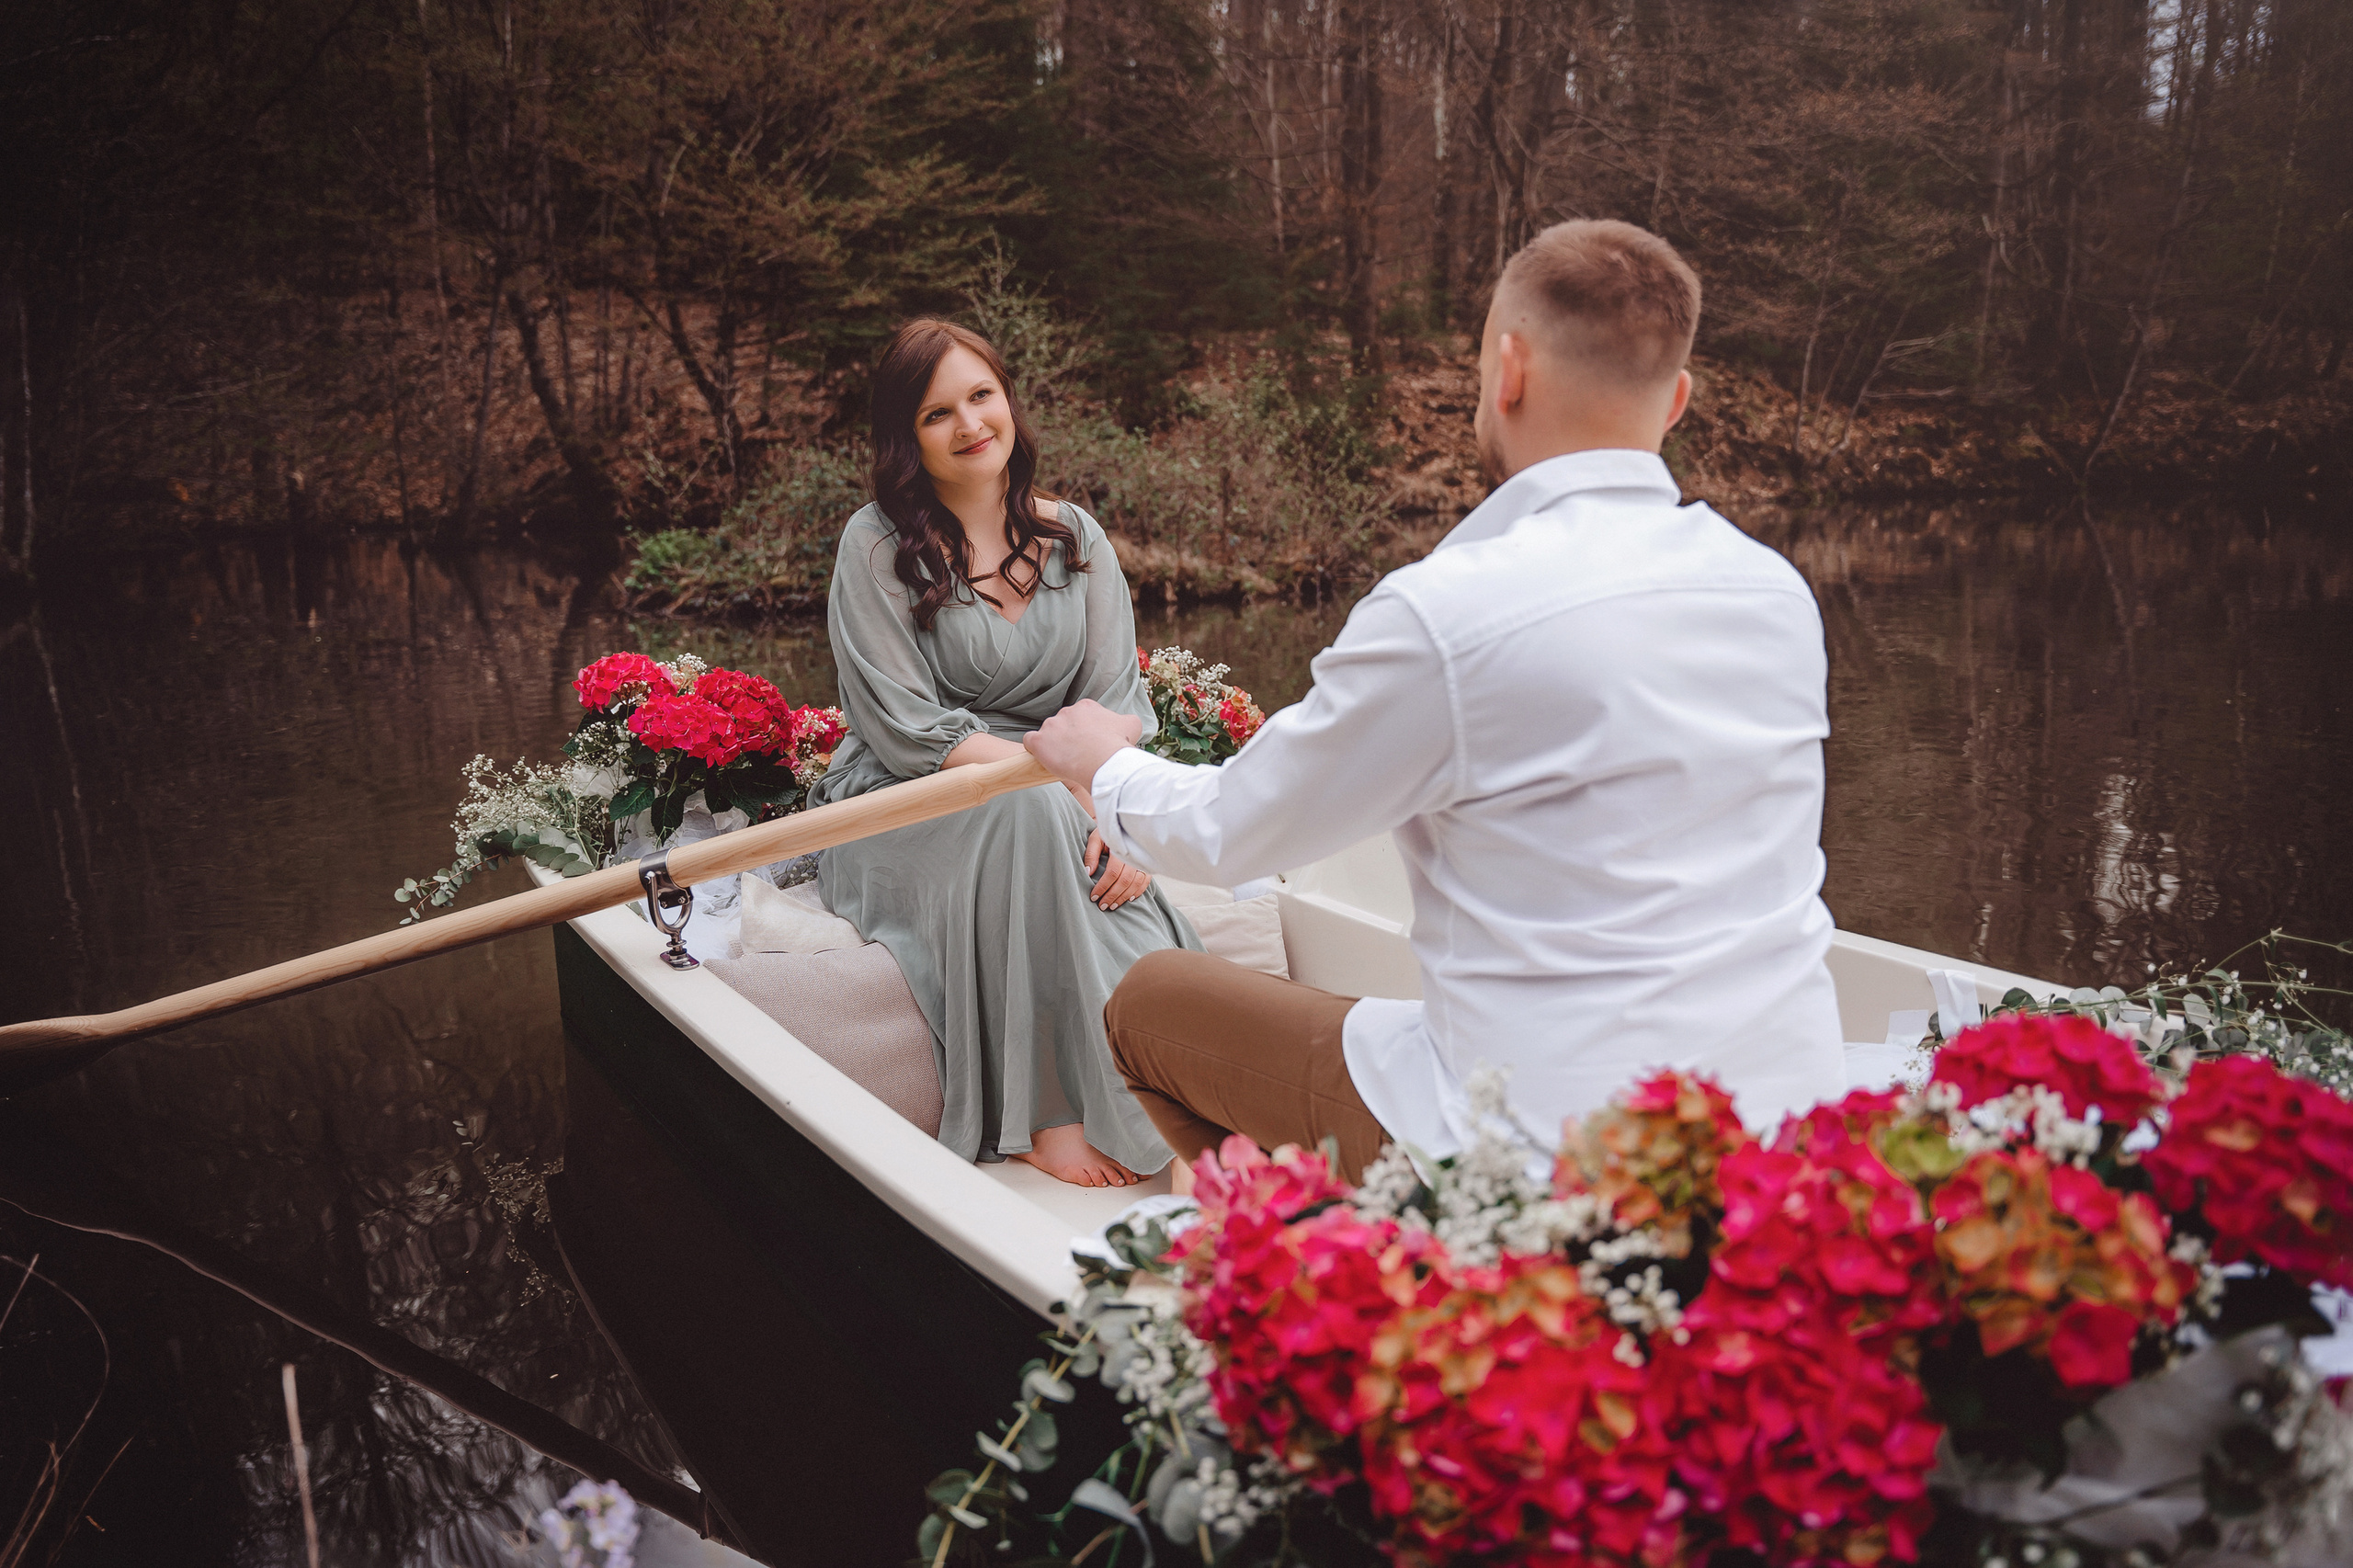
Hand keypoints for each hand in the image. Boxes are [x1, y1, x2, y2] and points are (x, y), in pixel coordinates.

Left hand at [1026, 699, 1142, 791]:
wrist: (1104, 761)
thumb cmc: (1118, 746)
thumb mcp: (1131, 725)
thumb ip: (1125, 720)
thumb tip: (1124, 723)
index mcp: (1086, 707)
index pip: (1081, 717)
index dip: (1085, 732)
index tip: (1090, 744)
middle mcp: (1066, 711)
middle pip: (1064, 725)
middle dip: (1070, 738)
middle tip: (1079, 754)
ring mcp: (1051, 726)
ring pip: (1049, 734)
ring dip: (1055, 745)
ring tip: (1066, 761)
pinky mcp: (1039, 741)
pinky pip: (1029, 742)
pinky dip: (1034, 750)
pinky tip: (1043, 758)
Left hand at [1083, 829, 1150, 911]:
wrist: (1122, 825)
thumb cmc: (1107, 833)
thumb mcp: (1096, 838)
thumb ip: (1091, 854)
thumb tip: (1087, 872)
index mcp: (1120, 848)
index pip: (1113, 873)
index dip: (1103, 887)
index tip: (1094, 897)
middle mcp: (1134, 855)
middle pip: (1125, 881)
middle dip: (1112, 896)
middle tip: (1102, 906)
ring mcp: (1143, 860)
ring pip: (1136, 884)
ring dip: (1124, 897)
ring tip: (1113, 906)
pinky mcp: (1148, 865)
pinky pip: (1145, 882)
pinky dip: (1138, 892)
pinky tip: (1129, 899)